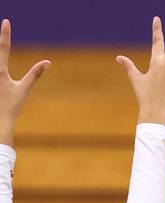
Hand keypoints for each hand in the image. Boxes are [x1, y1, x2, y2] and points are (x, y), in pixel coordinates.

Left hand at [0, 19, 49, 144]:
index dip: (5, 34)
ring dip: (0, 59)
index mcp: (0, 71)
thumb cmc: (11, 106)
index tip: (6, 21)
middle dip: (0, 42)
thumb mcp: (24, 89)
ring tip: (2, 80)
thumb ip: (35, 74)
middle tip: (3, 26)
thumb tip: (48, 62)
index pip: (4, 48)